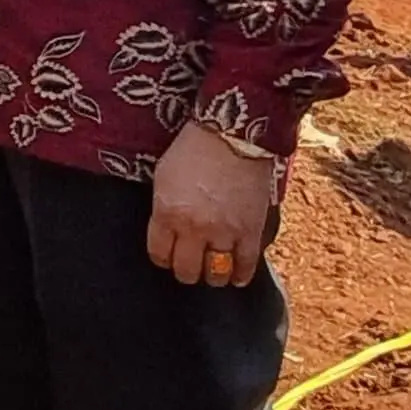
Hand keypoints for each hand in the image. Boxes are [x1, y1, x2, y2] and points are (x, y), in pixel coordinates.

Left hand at [146, 123, 277, 286]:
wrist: (232, 133)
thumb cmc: (194, 148)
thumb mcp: (163, 177)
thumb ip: (163, 208)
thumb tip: (165, 231)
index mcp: (167, 213)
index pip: (159, 254)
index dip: (163, 257)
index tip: (169, 255)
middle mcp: (194, 228)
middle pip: (186, 270)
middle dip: (186, 270)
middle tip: (191, 264)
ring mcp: (224, 232)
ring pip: (215, 273)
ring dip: (213, 275)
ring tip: (213, 270)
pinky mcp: (251, 230)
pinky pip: (245, 265)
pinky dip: (240, 275)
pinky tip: (236, 276)